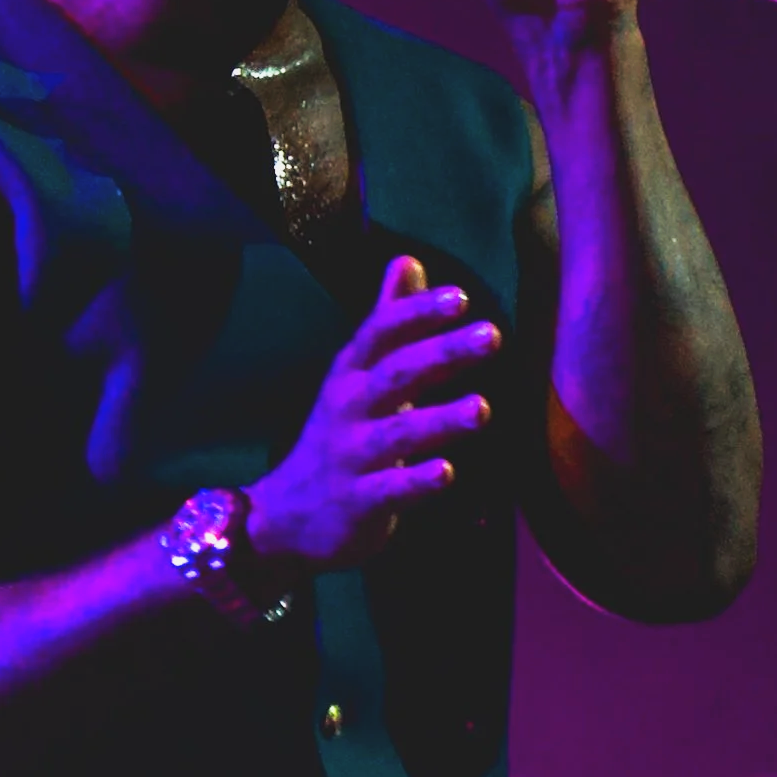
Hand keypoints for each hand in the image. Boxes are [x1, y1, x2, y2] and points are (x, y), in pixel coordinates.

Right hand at [243, 254, 500, 570]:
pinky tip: (448, 473)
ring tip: (483, 409)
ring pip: (397, 433)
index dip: (418, 313)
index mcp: (352, 372)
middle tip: (492, 336)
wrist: (284, 516)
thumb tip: (408, 260)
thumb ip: (388, 321)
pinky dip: (416, 482)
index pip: (382, 332)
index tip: (459, 297)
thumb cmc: (338, 435)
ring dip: (440, 419)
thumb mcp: (356, 374)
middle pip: (396, 373)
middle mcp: (348, 407)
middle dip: (443, 352)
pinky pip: (390, 491)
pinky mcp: (357, 503)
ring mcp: (351, 456)